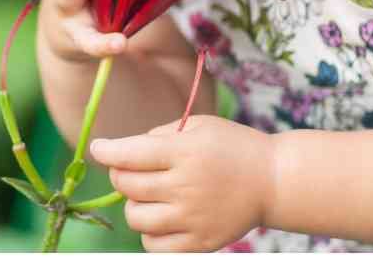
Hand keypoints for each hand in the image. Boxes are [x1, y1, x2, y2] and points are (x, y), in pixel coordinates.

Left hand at [89, 115, 274, 251]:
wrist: (274, 181)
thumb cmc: (233, 147)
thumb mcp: (199, 125)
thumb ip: (160, 135)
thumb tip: (124, 153)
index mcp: (185, 152)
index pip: (129, 154)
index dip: (106, 151)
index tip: (98, 149)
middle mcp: (186, 187)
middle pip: (127, 185)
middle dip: (121, 174)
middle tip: (133, 169)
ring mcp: (193, 218)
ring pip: (135, 217)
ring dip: (134, 204)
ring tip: (151, 194)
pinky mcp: (200, 242)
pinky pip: (153, 246)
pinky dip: (149, 232)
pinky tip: (162, 217)